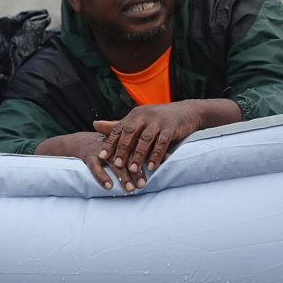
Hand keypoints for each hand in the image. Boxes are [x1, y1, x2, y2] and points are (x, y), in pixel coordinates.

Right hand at [35, 131, 146, 191]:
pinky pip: (95, 167)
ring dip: (122, 176)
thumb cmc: (109, 149)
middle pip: (127, 156)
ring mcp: (101, 149)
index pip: (139, 148)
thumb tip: (165, 160)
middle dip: (135, 171)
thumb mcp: (123, 148)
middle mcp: (113, 142)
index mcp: (124, 139)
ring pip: (113, 162)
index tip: (157, 170)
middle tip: (142, 184)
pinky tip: (108, 186)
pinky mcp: (88, 156)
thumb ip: (140, 153)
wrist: (81, 142)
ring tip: (129, 188)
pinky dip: (102, 176)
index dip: (148, 159)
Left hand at [93, 99, 242, 180]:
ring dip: (138, 155)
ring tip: (133, 170)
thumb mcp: (139, 119)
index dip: (110, 142)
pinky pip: (162, 143)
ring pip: (145, 139)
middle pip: (130, 132)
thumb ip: (118, 125)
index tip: (102, 156)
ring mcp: (158, 121)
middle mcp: (145, 115)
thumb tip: (95, 124)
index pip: (119, 128)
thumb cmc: (160, 118)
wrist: (187, 111)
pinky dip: (156, 155)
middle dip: (122, 149)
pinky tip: (152, 166)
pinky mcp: (171, 127)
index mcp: (135, 114)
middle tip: (116, 164)